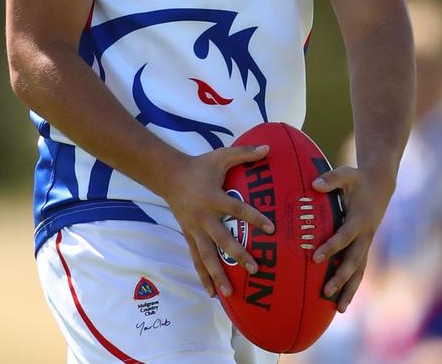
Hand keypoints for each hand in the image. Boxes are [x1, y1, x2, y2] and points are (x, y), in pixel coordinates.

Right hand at [162, 145, 275, 298]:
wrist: (170, 176)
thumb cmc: (200, 166)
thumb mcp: (221, 156)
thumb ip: (244, 153)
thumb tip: (268, 148)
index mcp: (213, 197)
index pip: (237, 210)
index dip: (254, 218)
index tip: (271, 229)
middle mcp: (203, 217)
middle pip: (222, 240)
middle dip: (238, 255)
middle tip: (255, 269)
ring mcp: (194, 229)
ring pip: (206, 256)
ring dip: (218, 274)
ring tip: (230, 293)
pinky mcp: (189, 236)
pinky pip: (196, 259)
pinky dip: (203, 276)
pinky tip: (212, 293)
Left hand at [312, 164, 393, 312]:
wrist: (380, 185)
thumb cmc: (358, 179)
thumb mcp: (346, 174)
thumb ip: (330, 179)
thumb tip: (313, 185)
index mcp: (359, 219)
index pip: (344, 237)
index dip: (331, 247)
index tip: (315, 257)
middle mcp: (365, 235)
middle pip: (354, 260)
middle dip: (341, 277)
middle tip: (326, 290)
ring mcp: (366, 243)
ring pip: (360, 271)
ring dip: (350, 289)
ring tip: (340, 309)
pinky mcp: (364, 247)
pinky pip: (359, 269)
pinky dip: (352, 285)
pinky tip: (342, 302)